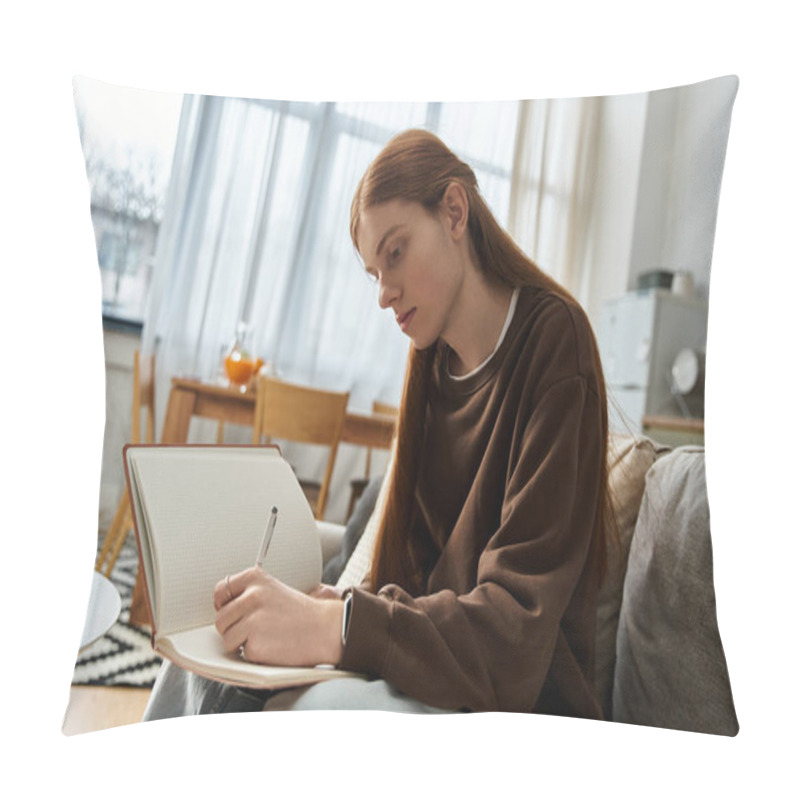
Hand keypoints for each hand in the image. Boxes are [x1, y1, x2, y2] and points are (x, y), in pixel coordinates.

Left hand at [213, 568, 343, 666]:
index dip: (224, 604)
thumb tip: (221, 608)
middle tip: (255, 629)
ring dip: (242, 643)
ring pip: (227, 638)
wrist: (326, 629)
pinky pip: (242, 653)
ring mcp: (253, 620)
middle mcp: (252, 596)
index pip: (221, 590)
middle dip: (233, 628)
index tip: (231, 611)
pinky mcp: (255, 644)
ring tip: (266, 636)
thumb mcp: (273, 590)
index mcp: (254, 578)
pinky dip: (255, 655)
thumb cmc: (301, 613)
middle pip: (221, 618)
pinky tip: (272, 646)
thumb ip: (248, 594)